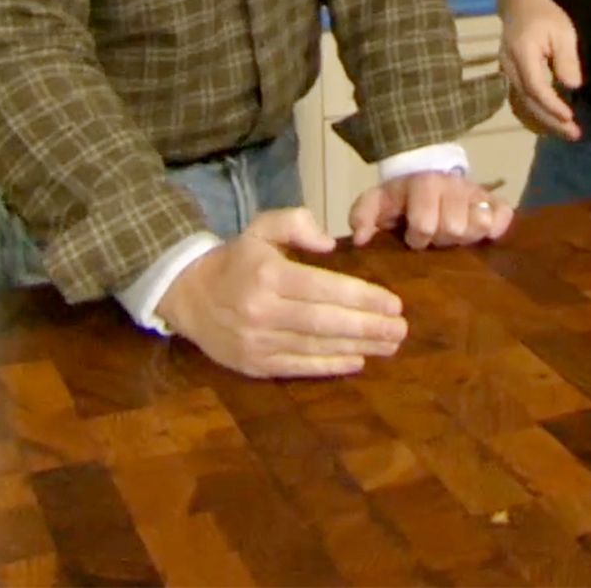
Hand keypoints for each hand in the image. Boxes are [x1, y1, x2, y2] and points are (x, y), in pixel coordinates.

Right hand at [157, 208, 406, 378]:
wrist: (188, 295)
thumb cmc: (236, 260)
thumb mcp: (261, 227)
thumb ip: (295, 223)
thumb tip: (329, 242)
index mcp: (268, 274)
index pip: (324, 288)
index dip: (362, 297)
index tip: (394, 303)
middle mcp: (263, 310)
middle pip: (325, 322)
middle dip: (368, 327)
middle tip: (401, 329)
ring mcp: (257, 342)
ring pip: (316, 347)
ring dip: (358, 347)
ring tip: (390, 345)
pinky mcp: (254, 364)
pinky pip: (298, 366)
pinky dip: (330, 366)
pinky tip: (357, 360)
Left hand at [349, 171, 515, 248]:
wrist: (428, 175)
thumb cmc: (402, 198)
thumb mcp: (376, 202)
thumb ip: (362, 216)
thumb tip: (361, 240)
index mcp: (422, 184)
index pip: (425, 223)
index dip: (418, 237)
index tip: (413, 237)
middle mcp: (452, 185)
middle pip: (454, 228)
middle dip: (442, 238)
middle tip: (436, 236)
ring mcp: (475, 192)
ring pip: (479, 224)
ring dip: (466, 236)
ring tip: (455, 234)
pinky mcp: (494, 200)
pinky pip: (504, 215)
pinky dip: (495, 228)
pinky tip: (483, 235)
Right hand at [500, 0, 582, 137]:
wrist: (519, 4)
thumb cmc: (544, 15)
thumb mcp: (562, 31)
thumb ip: (566, 58)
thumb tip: (572, 86)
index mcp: (521, 54)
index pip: (534, 87)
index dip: (552, 105)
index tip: (570, 117)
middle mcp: (509, 67)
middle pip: (527, 101)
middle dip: (550, 121)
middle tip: (574, 134)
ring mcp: (506, 73)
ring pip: (522, 104)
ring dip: (544, 121)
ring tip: (566, 132)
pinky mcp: (509, 77)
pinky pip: (521, 100)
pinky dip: (537, 113)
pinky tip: (552, 121)